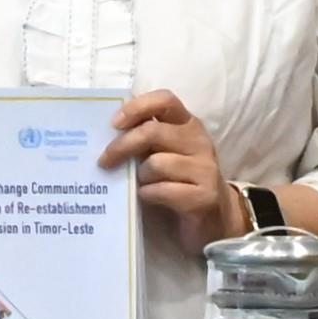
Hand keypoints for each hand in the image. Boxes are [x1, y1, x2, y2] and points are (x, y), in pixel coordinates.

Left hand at [97, 89, 254, 249]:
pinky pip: (162, 190)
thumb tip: (104, 135)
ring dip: (139, 176)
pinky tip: (148, 198)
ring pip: (155, 164)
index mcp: (187, 125)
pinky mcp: (204, 196)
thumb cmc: (179, 181)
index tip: (114, 123)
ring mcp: (205, 169)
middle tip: (104, 161)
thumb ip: (144, 140)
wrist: (214, 217)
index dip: (137, 107)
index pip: (165, 100)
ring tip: (138, 184)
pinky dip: (147, 194)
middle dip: (122, 146)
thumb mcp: (163, 153)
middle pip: (152, 132)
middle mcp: (199, 141)